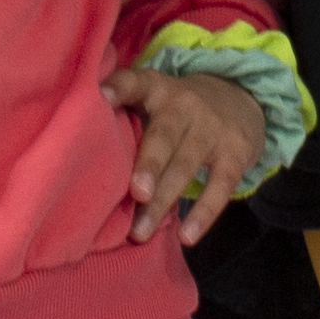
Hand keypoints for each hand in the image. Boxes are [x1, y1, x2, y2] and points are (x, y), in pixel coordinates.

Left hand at [104, 65, 264, 247]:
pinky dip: (204, 213)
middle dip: (149, 165)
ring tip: (141, 231)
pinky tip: (187, 236)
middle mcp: (185, 104)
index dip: (118, 88)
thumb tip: (79, 158)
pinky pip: (220, 187)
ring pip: (186, 166)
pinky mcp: (235, 154)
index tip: (101, 97)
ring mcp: (212, 129)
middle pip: (164, 135)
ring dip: (164, 200)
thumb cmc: (177, 111)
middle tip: (136, 193)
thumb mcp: (155, 99)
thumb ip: (124, 116)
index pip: (135, 82)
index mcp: (157, 88)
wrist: (241, 99)